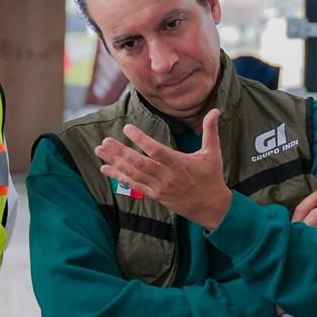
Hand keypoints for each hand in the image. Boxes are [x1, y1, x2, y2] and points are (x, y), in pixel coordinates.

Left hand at [95, 109, 231, 229]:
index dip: (141, 140)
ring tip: (100, 150)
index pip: (157, 151)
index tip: (128, 128)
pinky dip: (118, 177)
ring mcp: (160, 187)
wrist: (211, 207)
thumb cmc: (211, 177)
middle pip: (140, 163)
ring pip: (134, 174)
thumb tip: (216, 110)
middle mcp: (168, 177)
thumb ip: (211, 131)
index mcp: (181, 164)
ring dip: (115, 162)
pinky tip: (105, 169)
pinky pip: (134, 185)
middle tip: (105, 141)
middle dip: (121, 152)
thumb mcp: (213, 153)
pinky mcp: (155, 195)